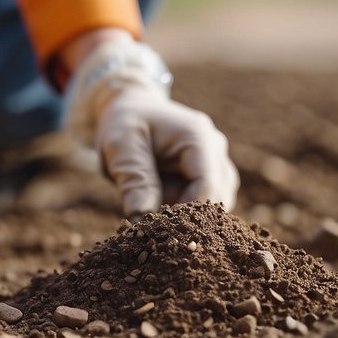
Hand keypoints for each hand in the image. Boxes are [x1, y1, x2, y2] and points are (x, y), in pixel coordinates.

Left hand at [61, 33, 237, 216]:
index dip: (185, 213)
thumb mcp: (120, 144)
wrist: (132, 107)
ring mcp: (218, 160)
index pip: (207, 187)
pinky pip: (206, 200)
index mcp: (198, 137)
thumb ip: (133, 177)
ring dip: (185, 212)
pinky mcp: (212, 173)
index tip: (157, 229)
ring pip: (214, 203)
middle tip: (151, 222)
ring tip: (152, 202)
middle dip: (185, 215)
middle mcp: (217, 148)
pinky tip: (160, 201)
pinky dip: (185, 207)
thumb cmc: (125, 122)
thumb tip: (142, 215)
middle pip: (216, 198)